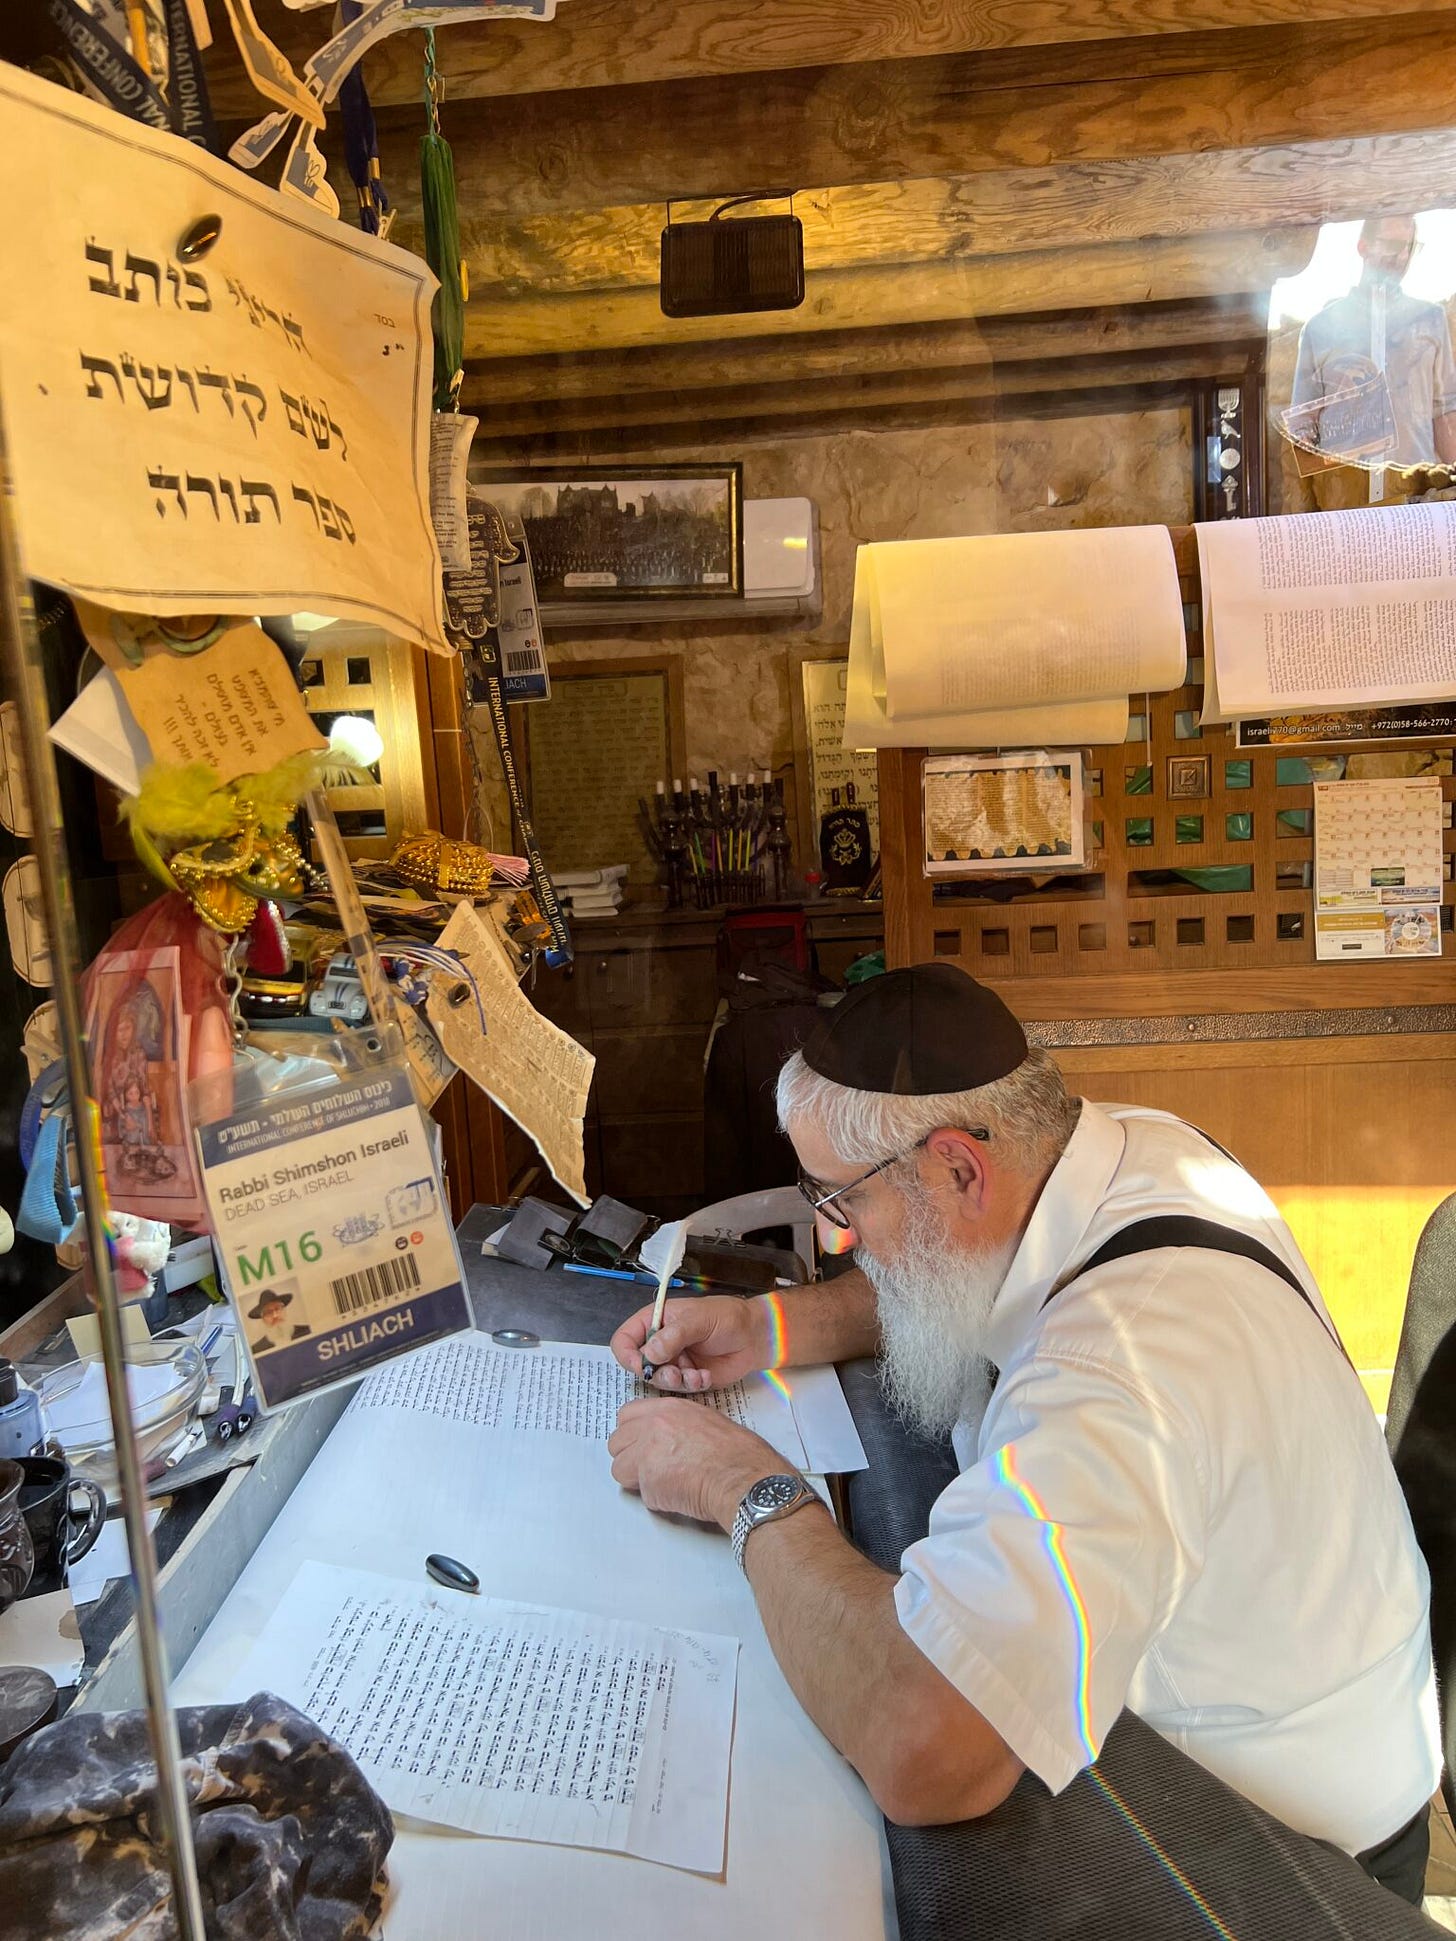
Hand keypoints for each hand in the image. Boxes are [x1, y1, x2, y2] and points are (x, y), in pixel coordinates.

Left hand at [608, 1395, 783, 1530]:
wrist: (744, 1477)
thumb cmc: (738, 1454)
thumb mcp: (707, 1422)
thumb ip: (679, 1425)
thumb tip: (668, 1440)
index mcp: (669, 1408)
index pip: (627, 1415)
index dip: (633, 1434)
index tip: (642, 1445)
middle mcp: (652, 1425)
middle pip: (616, 1442)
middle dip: (630, 1458)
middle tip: (652, 1469)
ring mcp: (647, 1452)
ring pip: (619, 1469)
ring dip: (637, 1480)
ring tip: (665, 1484)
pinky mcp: (648, 1480)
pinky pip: (639, 1494)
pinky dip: (655, 1499)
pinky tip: (679, 1496)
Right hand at [610, 1293, 770, 1391]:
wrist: (755, 1337)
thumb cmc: (728, 1318)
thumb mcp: (700, 1319)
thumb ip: (674, 1335)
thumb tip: (649, 1353)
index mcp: (655, 1320)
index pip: (624, 1339)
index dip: (628, 1355)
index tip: (641, 1366)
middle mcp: (660, 1342)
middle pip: (639, 1365)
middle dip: (656, 1374)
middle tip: (675, 1374)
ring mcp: (673, 1361)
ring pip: (658, 1381)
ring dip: (676, 1382)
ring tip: (695, 1376)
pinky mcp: (687, 1377)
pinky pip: (679, 1389)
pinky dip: (691, 1386)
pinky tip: (705, 1376)